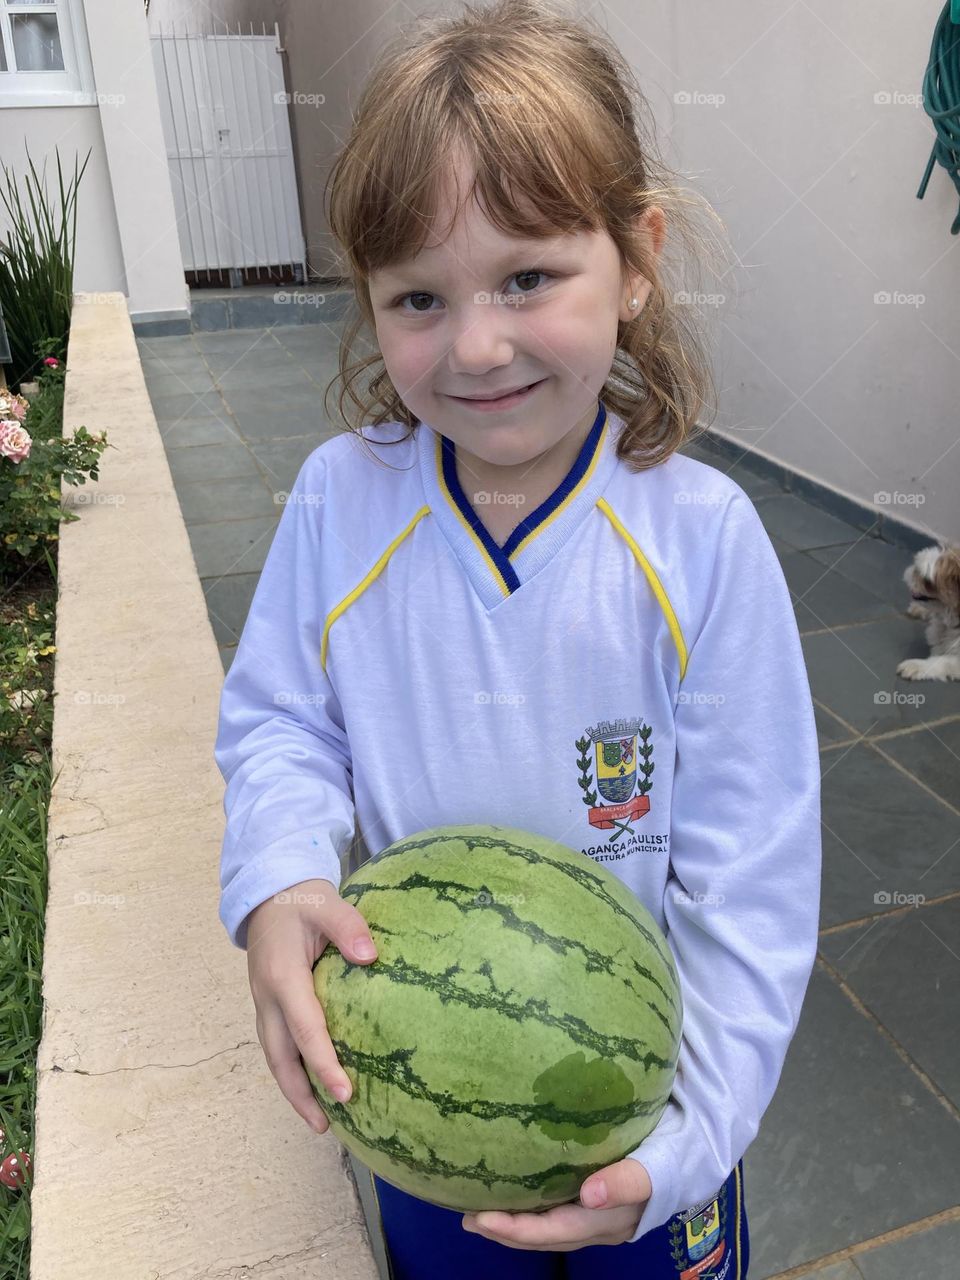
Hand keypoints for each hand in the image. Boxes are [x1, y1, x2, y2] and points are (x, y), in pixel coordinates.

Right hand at [245, 878, 378, 1134]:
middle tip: (326, 1126)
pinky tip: (311, 1086)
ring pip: (275, 1057)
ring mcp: (264, 1003)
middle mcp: (267, 997)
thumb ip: (348, 927)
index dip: (323, 1063)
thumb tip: (370, 956)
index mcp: (282, 977)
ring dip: (293, 1090)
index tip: (345, 1093)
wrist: (268, 892)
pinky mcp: (269, 1004)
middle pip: (279, 1057)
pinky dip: (292, 1070)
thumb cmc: (301, 900)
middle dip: (300, 1094)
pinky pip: (277, 1045)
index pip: (305, 1029)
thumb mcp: (326, 903)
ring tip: (319, 1122)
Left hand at [461, 1158, 652, 1250]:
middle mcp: (597, 1226)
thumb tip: (590, 1194)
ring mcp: (596, 1218)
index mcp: (607, 1221)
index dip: (516, 1229)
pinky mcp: (596, 1204)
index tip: (482, 1218)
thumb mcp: (654, 1167)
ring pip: (548, 1230)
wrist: (695, 1156)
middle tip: (468, 1218)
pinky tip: (515, 1197)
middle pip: (545, 1238)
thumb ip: (627, 1182)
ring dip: (514, 1225)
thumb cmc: (671, 1156)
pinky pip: (556, 1214)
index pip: (553, 1232)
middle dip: (506, 1231)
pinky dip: (532, 1211)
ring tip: (479, 1213)